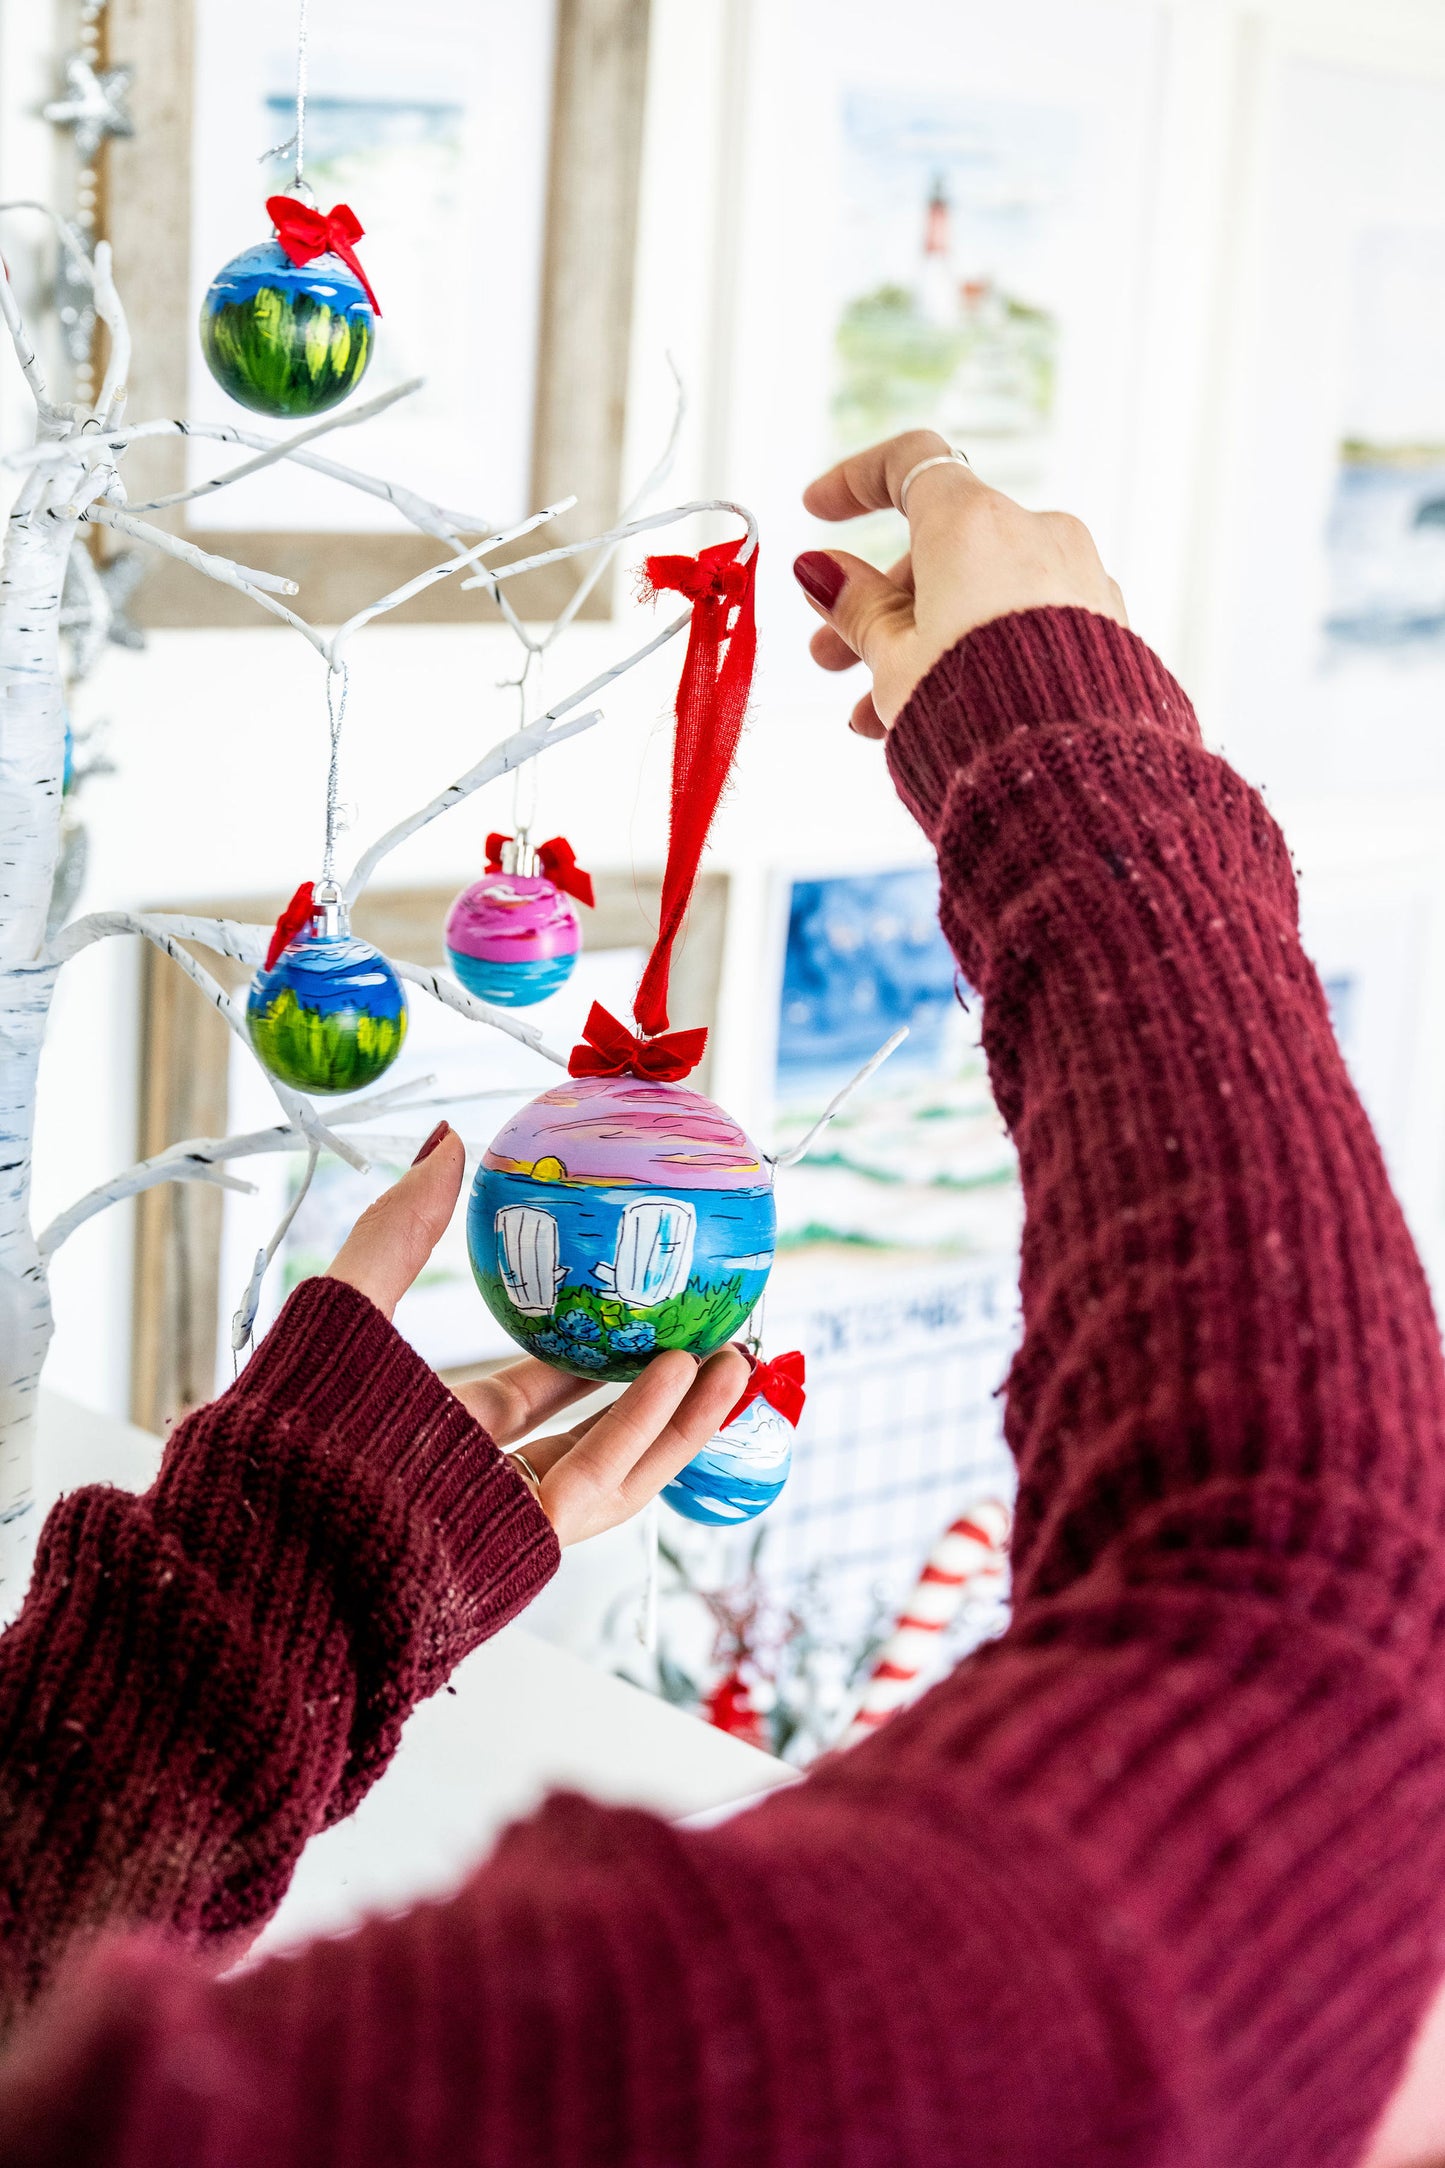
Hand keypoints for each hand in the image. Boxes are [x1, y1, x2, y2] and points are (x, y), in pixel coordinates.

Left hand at [326, 1124, 748, 1545]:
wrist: (275, 1516)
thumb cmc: (298, 1414)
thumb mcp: (355, 1304)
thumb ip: (401, 1227)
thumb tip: (448, 1138)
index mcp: (445, 1435)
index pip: (533, 1401)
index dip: (592, 1362)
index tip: (644, 1320)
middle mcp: (483, 1480)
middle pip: (596, 1440)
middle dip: (665, 1397)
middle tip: (719, 1346)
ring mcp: (507, 1516)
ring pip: (619, 1470)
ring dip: (682, 1417)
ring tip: (736, 1361)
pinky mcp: (523, 1540)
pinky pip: (598, 1480)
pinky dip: (644, 1427)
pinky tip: (681, 1373)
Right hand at [794, 428, 1127, 736]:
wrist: (1069, 776)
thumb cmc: (979, 714)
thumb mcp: (892, 660)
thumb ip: (854, 607)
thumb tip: (821, 572)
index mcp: (974, 523)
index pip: (908, 464)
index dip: (855, 481)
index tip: (820, 509)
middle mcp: (1035, 532)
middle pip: (941, 548)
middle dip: (880, 604)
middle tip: (832, 656)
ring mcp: (1077, 576)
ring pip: (980, 593)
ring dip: (922, 640)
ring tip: (873, 713)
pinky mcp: (1104, 625)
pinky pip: (1024, 623)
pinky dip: (978, 650)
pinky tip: (943, 710)